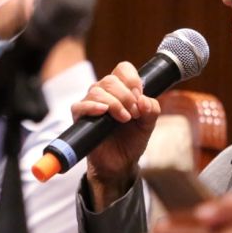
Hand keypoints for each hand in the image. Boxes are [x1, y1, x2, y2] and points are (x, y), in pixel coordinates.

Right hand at [73, 61, 160, 210]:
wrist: (120, 164)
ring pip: (97, 90)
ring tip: (124, 119)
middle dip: (126, 96)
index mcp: (121, 90)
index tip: (139, 96)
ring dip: (114, 103)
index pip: (123, 69)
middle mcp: (104, 93)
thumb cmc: (132, 140)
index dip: (132, 79)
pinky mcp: (81, 118)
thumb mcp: (149, 124)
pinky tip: (103, 112)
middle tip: (134, 114)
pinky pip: (79, 106)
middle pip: (111, 80)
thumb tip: (143, 100)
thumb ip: (152, 110)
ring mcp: (91, 104)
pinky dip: (92, 106)